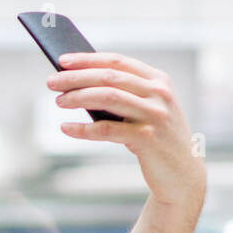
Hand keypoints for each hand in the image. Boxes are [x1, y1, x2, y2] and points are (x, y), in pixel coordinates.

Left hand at [47, 51, 206, 211]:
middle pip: (109, 77)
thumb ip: (123, 95)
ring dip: (77, 97)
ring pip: (107, 97)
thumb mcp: (145, 110)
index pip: (117, 61)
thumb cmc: (154, 138)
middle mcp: (159, 93)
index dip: (88, 59)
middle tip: (51, 82)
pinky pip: (106, 130)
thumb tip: (78, 86)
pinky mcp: (147, 138)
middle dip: (76, 78)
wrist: (181, 173)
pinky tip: (66, 128)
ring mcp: (154, 115)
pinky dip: (82, 128)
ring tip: (58, 101)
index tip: (62, 61)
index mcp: (158, 80)